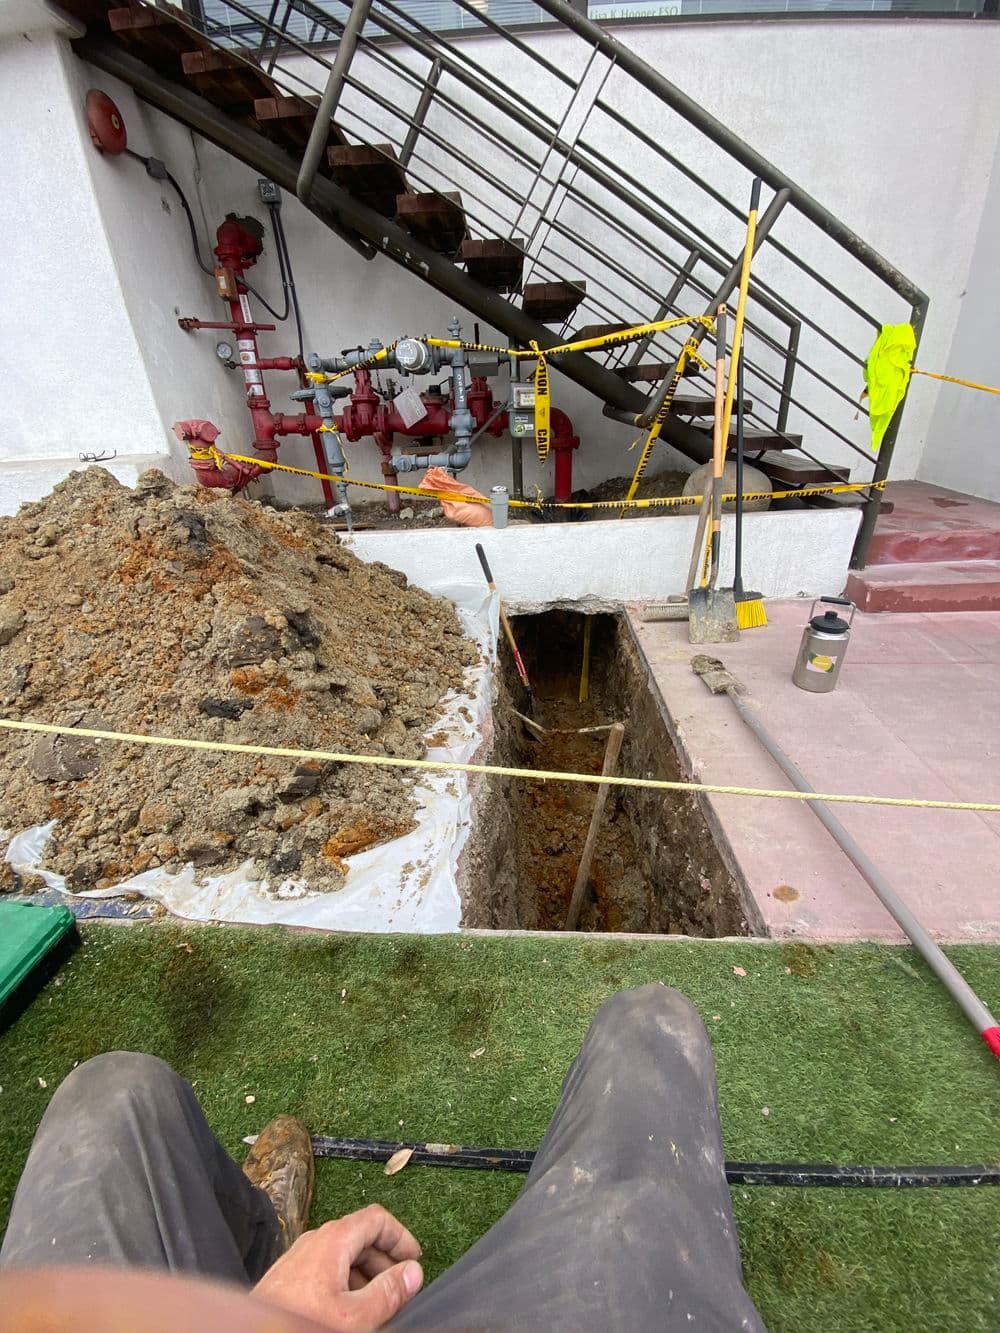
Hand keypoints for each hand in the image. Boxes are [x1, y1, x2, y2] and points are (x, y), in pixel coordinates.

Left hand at [253, 1204, 423, 1331]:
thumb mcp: (355, 1316)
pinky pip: (325, 1269)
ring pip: (343, 1255)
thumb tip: (412, 1273)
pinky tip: (347, 1311)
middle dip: (385, 1261)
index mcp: (334, 1238)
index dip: (401, 1237)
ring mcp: (299, 1256)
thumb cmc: (302, 1325)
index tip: (415, 1261)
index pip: (377, 1218)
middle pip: (361, 1236)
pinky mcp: (288, 1276)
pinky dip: (345, 1283)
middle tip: (400, 1289)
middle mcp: (315, 1239)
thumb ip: (388, 1293)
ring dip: (366, 1275)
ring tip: (376, 1306)